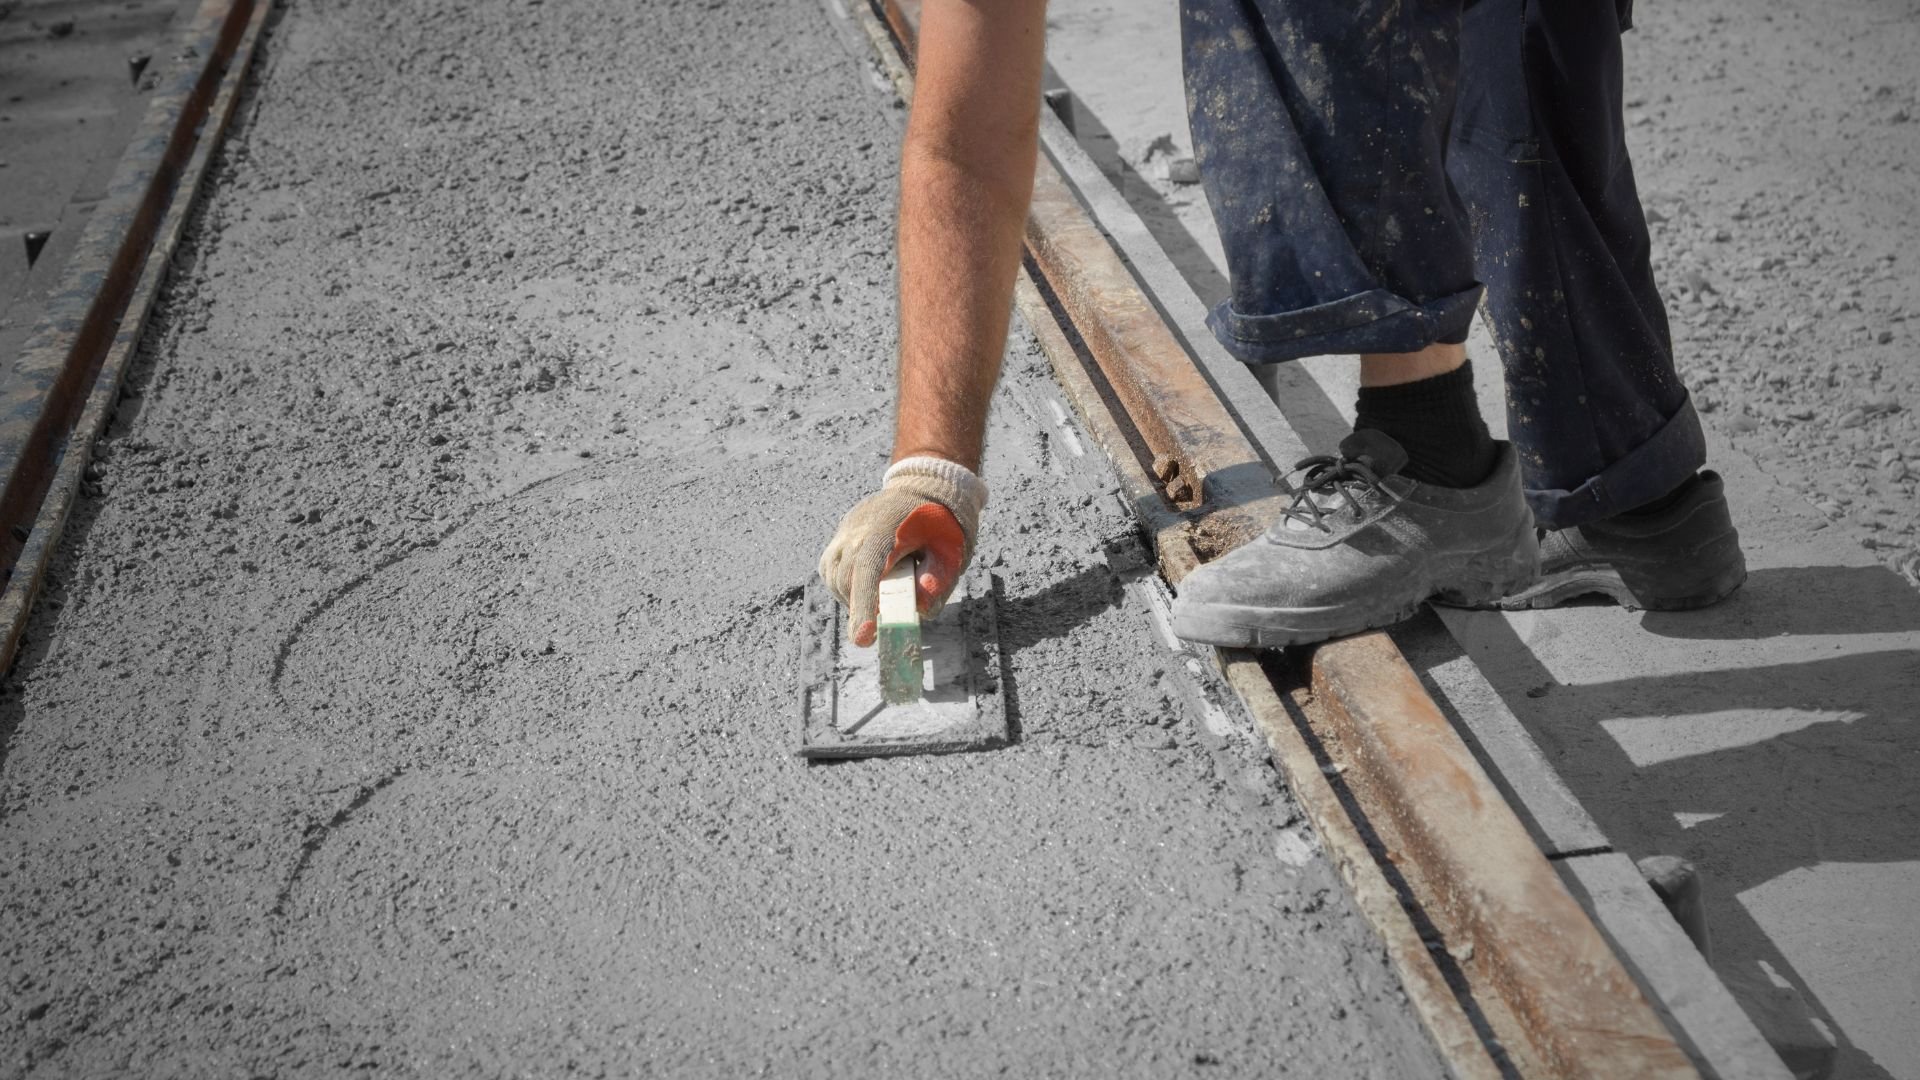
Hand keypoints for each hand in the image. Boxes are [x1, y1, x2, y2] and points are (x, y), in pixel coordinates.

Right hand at [818, 457, 987, 646]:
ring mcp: (845, 531)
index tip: (864, 637)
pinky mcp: (840, 536)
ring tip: (878, 601)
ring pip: (835, 577)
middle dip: (861, 610)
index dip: (864, 605)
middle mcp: (858, 529)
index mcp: (887, 529)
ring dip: (853, 598)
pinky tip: (866, 588)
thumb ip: (939, 580)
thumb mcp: (951, 550)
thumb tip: (921, 610)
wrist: (924, 486)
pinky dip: (845, 586)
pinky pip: (832, 569)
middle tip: (879, 631)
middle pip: (847, 580)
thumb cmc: (941, 523)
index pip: (868, 570)